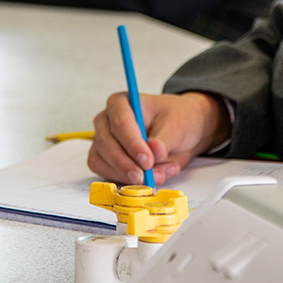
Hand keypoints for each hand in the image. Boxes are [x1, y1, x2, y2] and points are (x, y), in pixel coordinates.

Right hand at [87, 91, 229, 184]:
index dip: (132, 144)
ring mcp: (104, 140)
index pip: (120, 123)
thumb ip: (165, 139)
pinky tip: (148, 177)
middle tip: (145, 177)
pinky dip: (125, 180)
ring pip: (101, 161)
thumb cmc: (176, 120)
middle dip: (125, 164)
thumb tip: (155, 150)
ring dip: (126, 175)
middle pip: (105, 143)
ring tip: (156, 175)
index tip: (148, 161)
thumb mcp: (177, 125)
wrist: (182, 132)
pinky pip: (106, 173)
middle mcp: (107, 120)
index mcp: (122, 103)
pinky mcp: (105, 159)